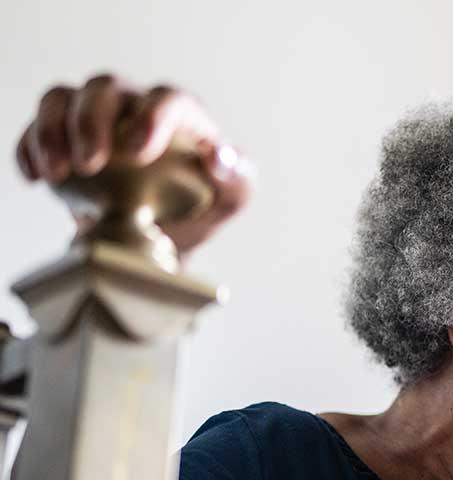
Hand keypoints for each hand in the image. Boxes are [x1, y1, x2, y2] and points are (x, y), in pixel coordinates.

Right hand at [14, 73, 252, 262]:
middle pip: (106, 87)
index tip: (137, 152)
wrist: (165, 233)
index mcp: (182, 114)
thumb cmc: (203, 206)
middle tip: (89, 165)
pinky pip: (36, 126)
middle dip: (92, 121)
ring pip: (62, 97)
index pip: (167, 98)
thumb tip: (218, 156)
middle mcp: (135, 105)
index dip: (151, 118)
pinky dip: (29, 147)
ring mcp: (96, 117)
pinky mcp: (63, 136)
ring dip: (52, 129)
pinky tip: (36, 177)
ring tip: (57, 171)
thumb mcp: (232, 198)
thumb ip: (236, 176)